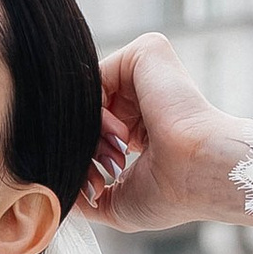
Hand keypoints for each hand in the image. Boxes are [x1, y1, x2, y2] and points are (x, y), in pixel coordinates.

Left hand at [79, 33, 252, 238]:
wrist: (197, 174)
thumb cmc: (171, 194)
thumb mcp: (116, 202)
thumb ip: (84, 192)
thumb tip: (55, 190)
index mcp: (141, 124)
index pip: (92, 128)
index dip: (85, 157)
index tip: (98, 185)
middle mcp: (144, 94)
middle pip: (86, 111)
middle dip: (85, 146)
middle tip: (109, 170)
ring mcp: (147, 71)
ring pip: (87, 96)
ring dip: (90, 132)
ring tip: (117, 155)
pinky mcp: (147, 52)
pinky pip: (96, 75)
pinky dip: (95, 108)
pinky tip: (118, 132)